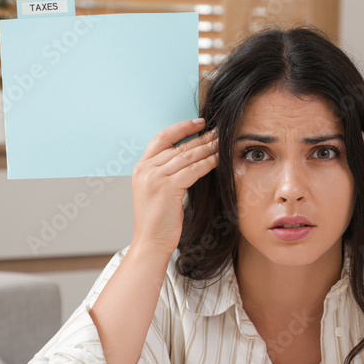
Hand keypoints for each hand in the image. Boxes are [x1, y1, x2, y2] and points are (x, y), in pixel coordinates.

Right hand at [129, 118, 218, 255]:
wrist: (150, 242)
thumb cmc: (156, 221)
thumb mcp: (155, 191)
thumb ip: (165, 173)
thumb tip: (189, 158)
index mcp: (141, 167)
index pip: (161, 137)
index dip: (181, 127)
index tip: (198, 122)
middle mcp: (146, 169)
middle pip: (178, 146)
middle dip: (201, 137)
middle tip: (218, 131)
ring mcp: (155, 177)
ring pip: (187, 156)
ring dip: (207, 148)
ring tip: (222, 142)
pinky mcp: (167, 187)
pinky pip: (193, 170)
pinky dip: (208, 163)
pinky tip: (218, 159)